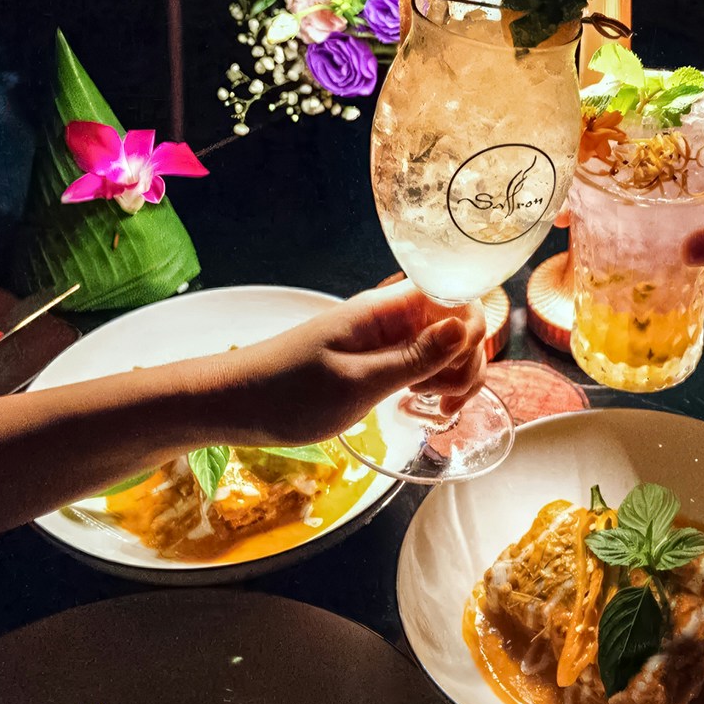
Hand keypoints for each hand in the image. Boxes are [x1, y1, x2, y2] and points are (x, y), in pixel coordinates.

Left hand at [198, 279, 486, 445]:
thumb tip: (466, 327)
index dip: (471, 328)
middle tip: (446, 400)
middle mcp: (390, 319)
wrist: (233, 405)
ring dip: (455, 375)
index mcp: (384, 311)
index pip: (454, 296)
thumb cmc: (287, 394)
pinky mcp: (377, 362)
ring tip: (438, 408)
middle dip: (467, 360)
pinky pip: (423, 363)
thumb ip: (415, 358)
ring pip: (444, 346)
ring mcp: (385, 341)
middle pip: (457, 323)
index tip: (457, 370)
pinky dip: (434, 383)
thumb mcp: (357, 383)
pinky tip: (425, 406)